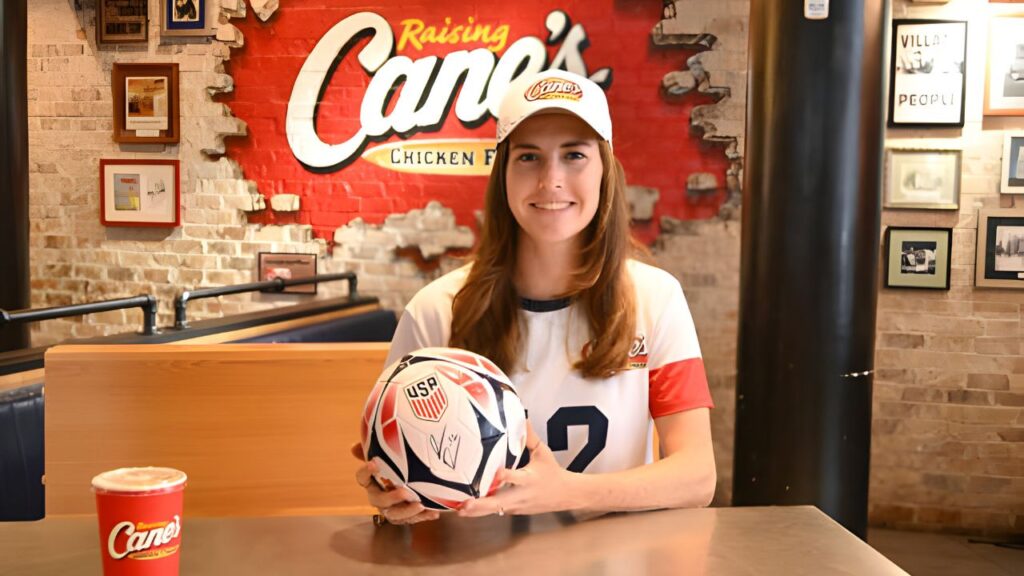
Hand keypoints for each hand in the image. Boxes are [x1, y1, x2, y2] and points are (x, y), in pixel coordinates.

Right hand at [350, 442, 439, 524]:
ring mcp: (391, 509)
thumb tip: (357, 445)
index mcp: (372, 481)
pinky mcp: (405, 517)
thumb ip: (382, 447)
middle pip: (378, 500)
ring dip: (407, 511)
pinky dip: (423, 516)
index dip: (366, 471)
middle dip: (391, 497)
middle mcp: (378, 497)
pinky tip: (433, 512)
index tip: (374, 462)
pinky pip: (412, 520)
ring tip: (420, 505)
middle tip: (404, 492)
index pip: (362, 477)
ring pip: (394, 515)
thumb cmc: (399, 465)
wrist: (417, 481)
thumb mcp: (392, 455)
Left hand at [457, 426, 583, 516]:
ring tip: (460, 510)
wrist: (566, 495)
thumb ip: (529, 437)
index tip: (497, 473)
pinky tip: (468, 510)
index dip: (507, 477)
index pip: (518, 477)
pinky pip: (497, 511)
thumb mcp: (542, 452)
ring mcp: (517, 505)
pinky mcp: (514, 511)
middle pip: (501, 502)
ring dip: (478, 511)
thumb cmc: (553, 472)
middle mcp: (522, 494)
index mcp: (530, 478)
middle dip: (482, 505)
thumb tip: (522, 418)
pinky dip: (483, 512)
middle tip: (466, 504)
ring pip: (496, 510)